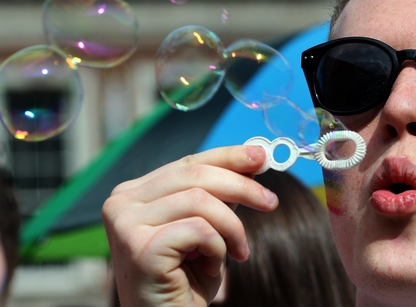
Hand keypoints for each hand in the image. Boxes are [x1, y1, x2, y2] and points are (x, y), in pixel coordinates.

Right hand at [102, 145, 278, 306]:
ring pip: (200, 200)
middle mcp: (122, 203)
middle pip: (194, 174)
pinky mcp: (140, 249)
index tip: (262, 157)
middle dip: (242, 186)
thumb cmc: (187, 281)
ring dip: (232, 227)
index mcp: (134, 193)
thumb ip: (219, 195)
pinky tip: (213, 269)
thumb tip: (253, 160)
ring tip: (239, 252)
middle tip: (271, 202)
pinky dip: (218, 248)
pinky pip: (199, 230)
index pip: (187, 163)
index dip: (228, 157)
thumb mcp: (207, 228)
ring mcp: (126, 224)